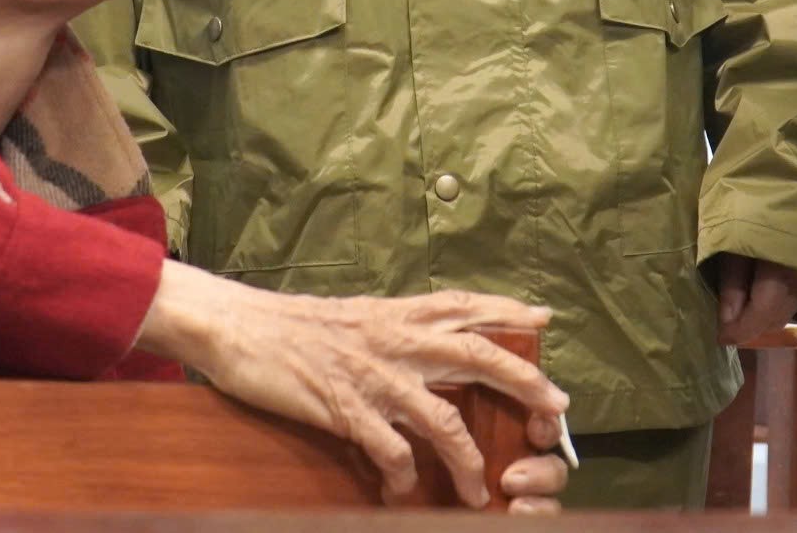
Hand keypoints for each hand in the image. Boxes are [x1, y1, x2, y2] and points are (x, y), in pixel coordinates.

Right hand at [139, 261, 567, 506]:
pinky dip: (402, 475)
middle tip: (555, 406)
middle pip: (475, 354)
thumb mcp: (355, 316)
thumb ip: (395, 325)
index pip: (464, 305)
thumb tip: (428, 331)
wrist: (240, 327)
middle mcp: (394, 339)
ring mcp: (372, 374)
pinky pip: (388, 448)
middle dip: (521, 380)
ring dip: (468, 457)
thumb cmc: (296, 326)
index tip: (543, 320)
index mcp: (396, 314)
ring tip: (480, 492)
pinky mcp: (344, 407)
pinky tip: (402, 492)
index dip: (507, 311)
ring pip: (441, 415)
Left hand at [712, 254, 796, 344]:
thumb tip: (727, 323)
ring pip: (784, 312)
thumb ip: (732, 284)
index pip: (760, 318)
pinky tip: (757, 290)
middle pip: (775, 320)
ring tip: (738, 303)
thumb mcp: (735, 247)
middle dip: (750, 326)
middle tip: (725, 319)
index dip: (739, 331)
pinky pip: (791, 300)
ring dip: (761, 317)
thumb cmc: (754, 213)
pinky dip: (773, 304)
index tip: (719, 337)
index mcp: (782, 276)